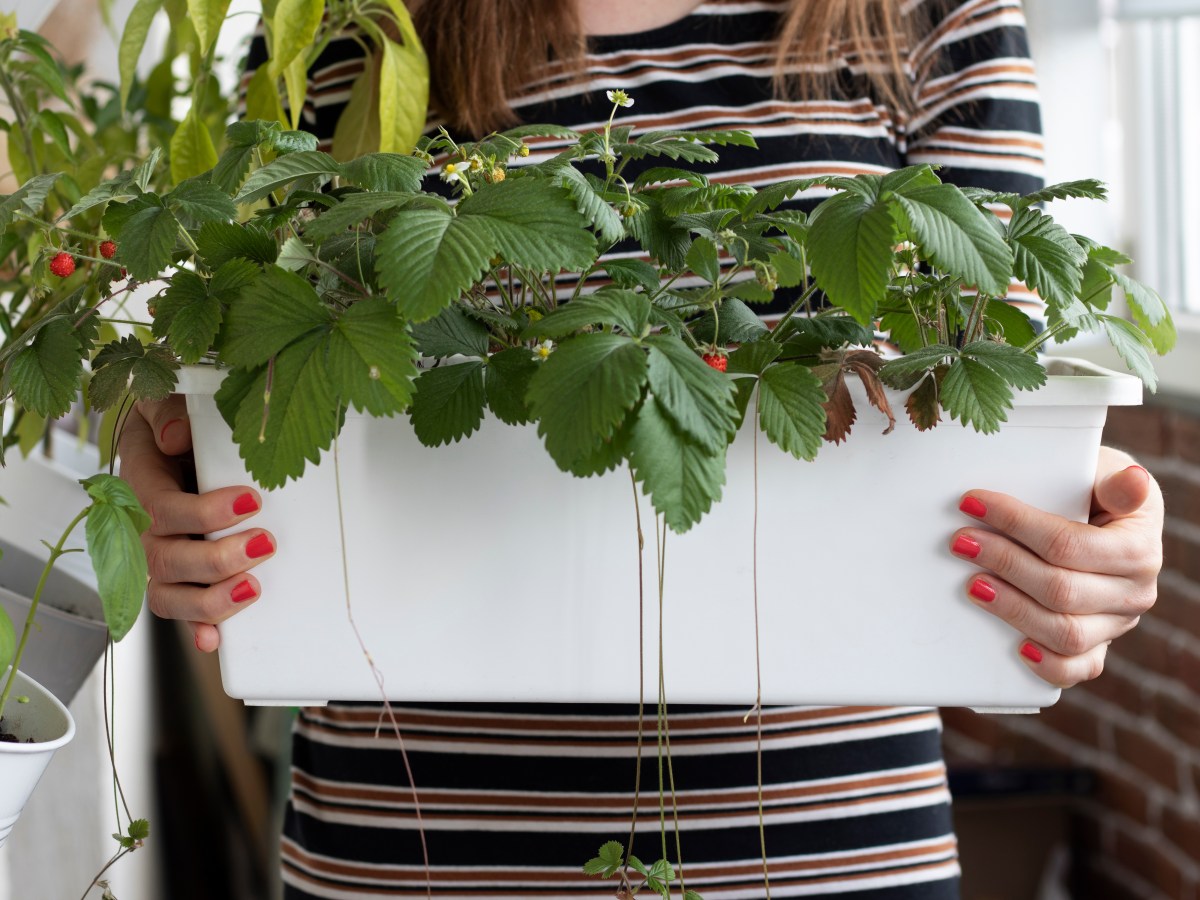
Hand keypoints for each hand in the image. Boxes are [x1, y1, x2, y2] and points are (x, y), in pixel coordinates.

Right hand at [117, 395, 274, 651]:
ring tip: (253, 588)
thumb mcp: (166, 402)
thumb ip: (167, 411)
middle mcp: (144, 530)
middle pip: (167, 559)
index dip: (203, 512)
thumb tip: (175, 436)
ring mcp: (159, 559)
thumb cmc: (174, 426)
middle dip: (217, 559)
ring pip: (170, 596)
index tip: (251, 500)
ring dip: (211, 601)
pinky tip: (218, 642)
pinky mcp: (180, 579)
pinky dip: (198, 630)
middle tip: (265, 543)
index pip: (162, 507)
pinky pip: (181, 613)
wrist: (174, 445)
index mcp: (140, 484)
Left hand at [950, 446, 1162, 687]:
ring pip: (1065, 632)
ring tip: (972, 585)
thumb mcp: (1106, 472)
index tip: (972, 503)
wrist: (1104, 519)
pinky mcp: (1098, 646)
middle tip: (961, 542)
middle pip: (1060, 590)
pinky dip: (1047, 664)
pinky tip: (1017, 648)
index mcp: (1138, 548)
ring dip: (1012, 609)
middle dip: (1003, 563)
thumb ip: (1114, 479)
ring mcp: (1116, 624)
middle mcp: (1134, 592)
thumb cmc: (1095, 491)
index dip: (1017, 525)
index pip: (1068, 544)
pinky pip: (1077, 669)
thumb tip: (1131, 481)